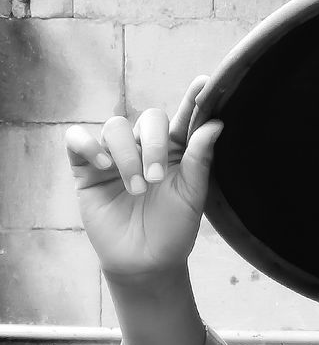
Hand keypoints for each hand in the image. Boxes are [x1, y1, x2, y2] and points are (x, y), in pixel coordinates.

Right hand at [64, 76, 223, 282]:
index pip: (184, 118)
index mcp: (175, 150)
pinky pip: (77, 140)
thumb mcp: (192, 196)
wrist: (146, 262)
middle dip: (153, 144)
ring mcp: (114, 156)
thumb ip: (200, 159)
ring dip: (126, 154)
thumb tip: (216, 124)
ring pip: (114, 127)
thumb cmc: (173, 229)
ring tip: (136, 187)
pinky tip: (102, 164)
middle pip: (148, 118)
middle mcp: (144, 146)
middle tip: (155, 178)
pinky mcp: (86, 169)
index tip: (204, 83)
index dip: (193, 99)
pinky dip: (87, 144)